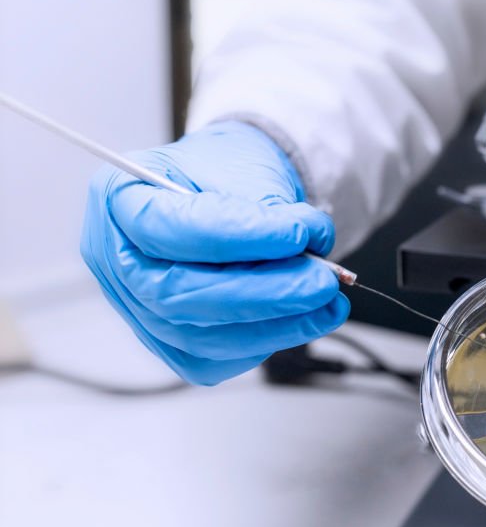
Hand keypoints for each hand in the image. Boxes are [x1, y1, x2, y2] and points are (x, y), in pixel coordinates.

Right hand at [80, 121, 348, 384]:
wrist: (228, 191)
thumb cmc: (226, 173)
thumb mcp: (242, 167)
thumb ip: (268, 209)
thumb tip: (308, 251)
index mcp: (119, 199)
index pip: (172, 229)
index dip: (242, 236)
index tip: (300, 233)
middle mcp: (117, 261)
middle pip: (180, 295)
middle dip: (265, 293)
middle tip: (325, 280)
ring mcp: (138, 309)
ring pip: (202, 338)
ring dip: (277, 324)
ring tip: (328, 301)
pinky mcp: (170, 345)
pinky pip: (217, 359)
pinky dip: (266, 341)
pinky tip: (301, 318)